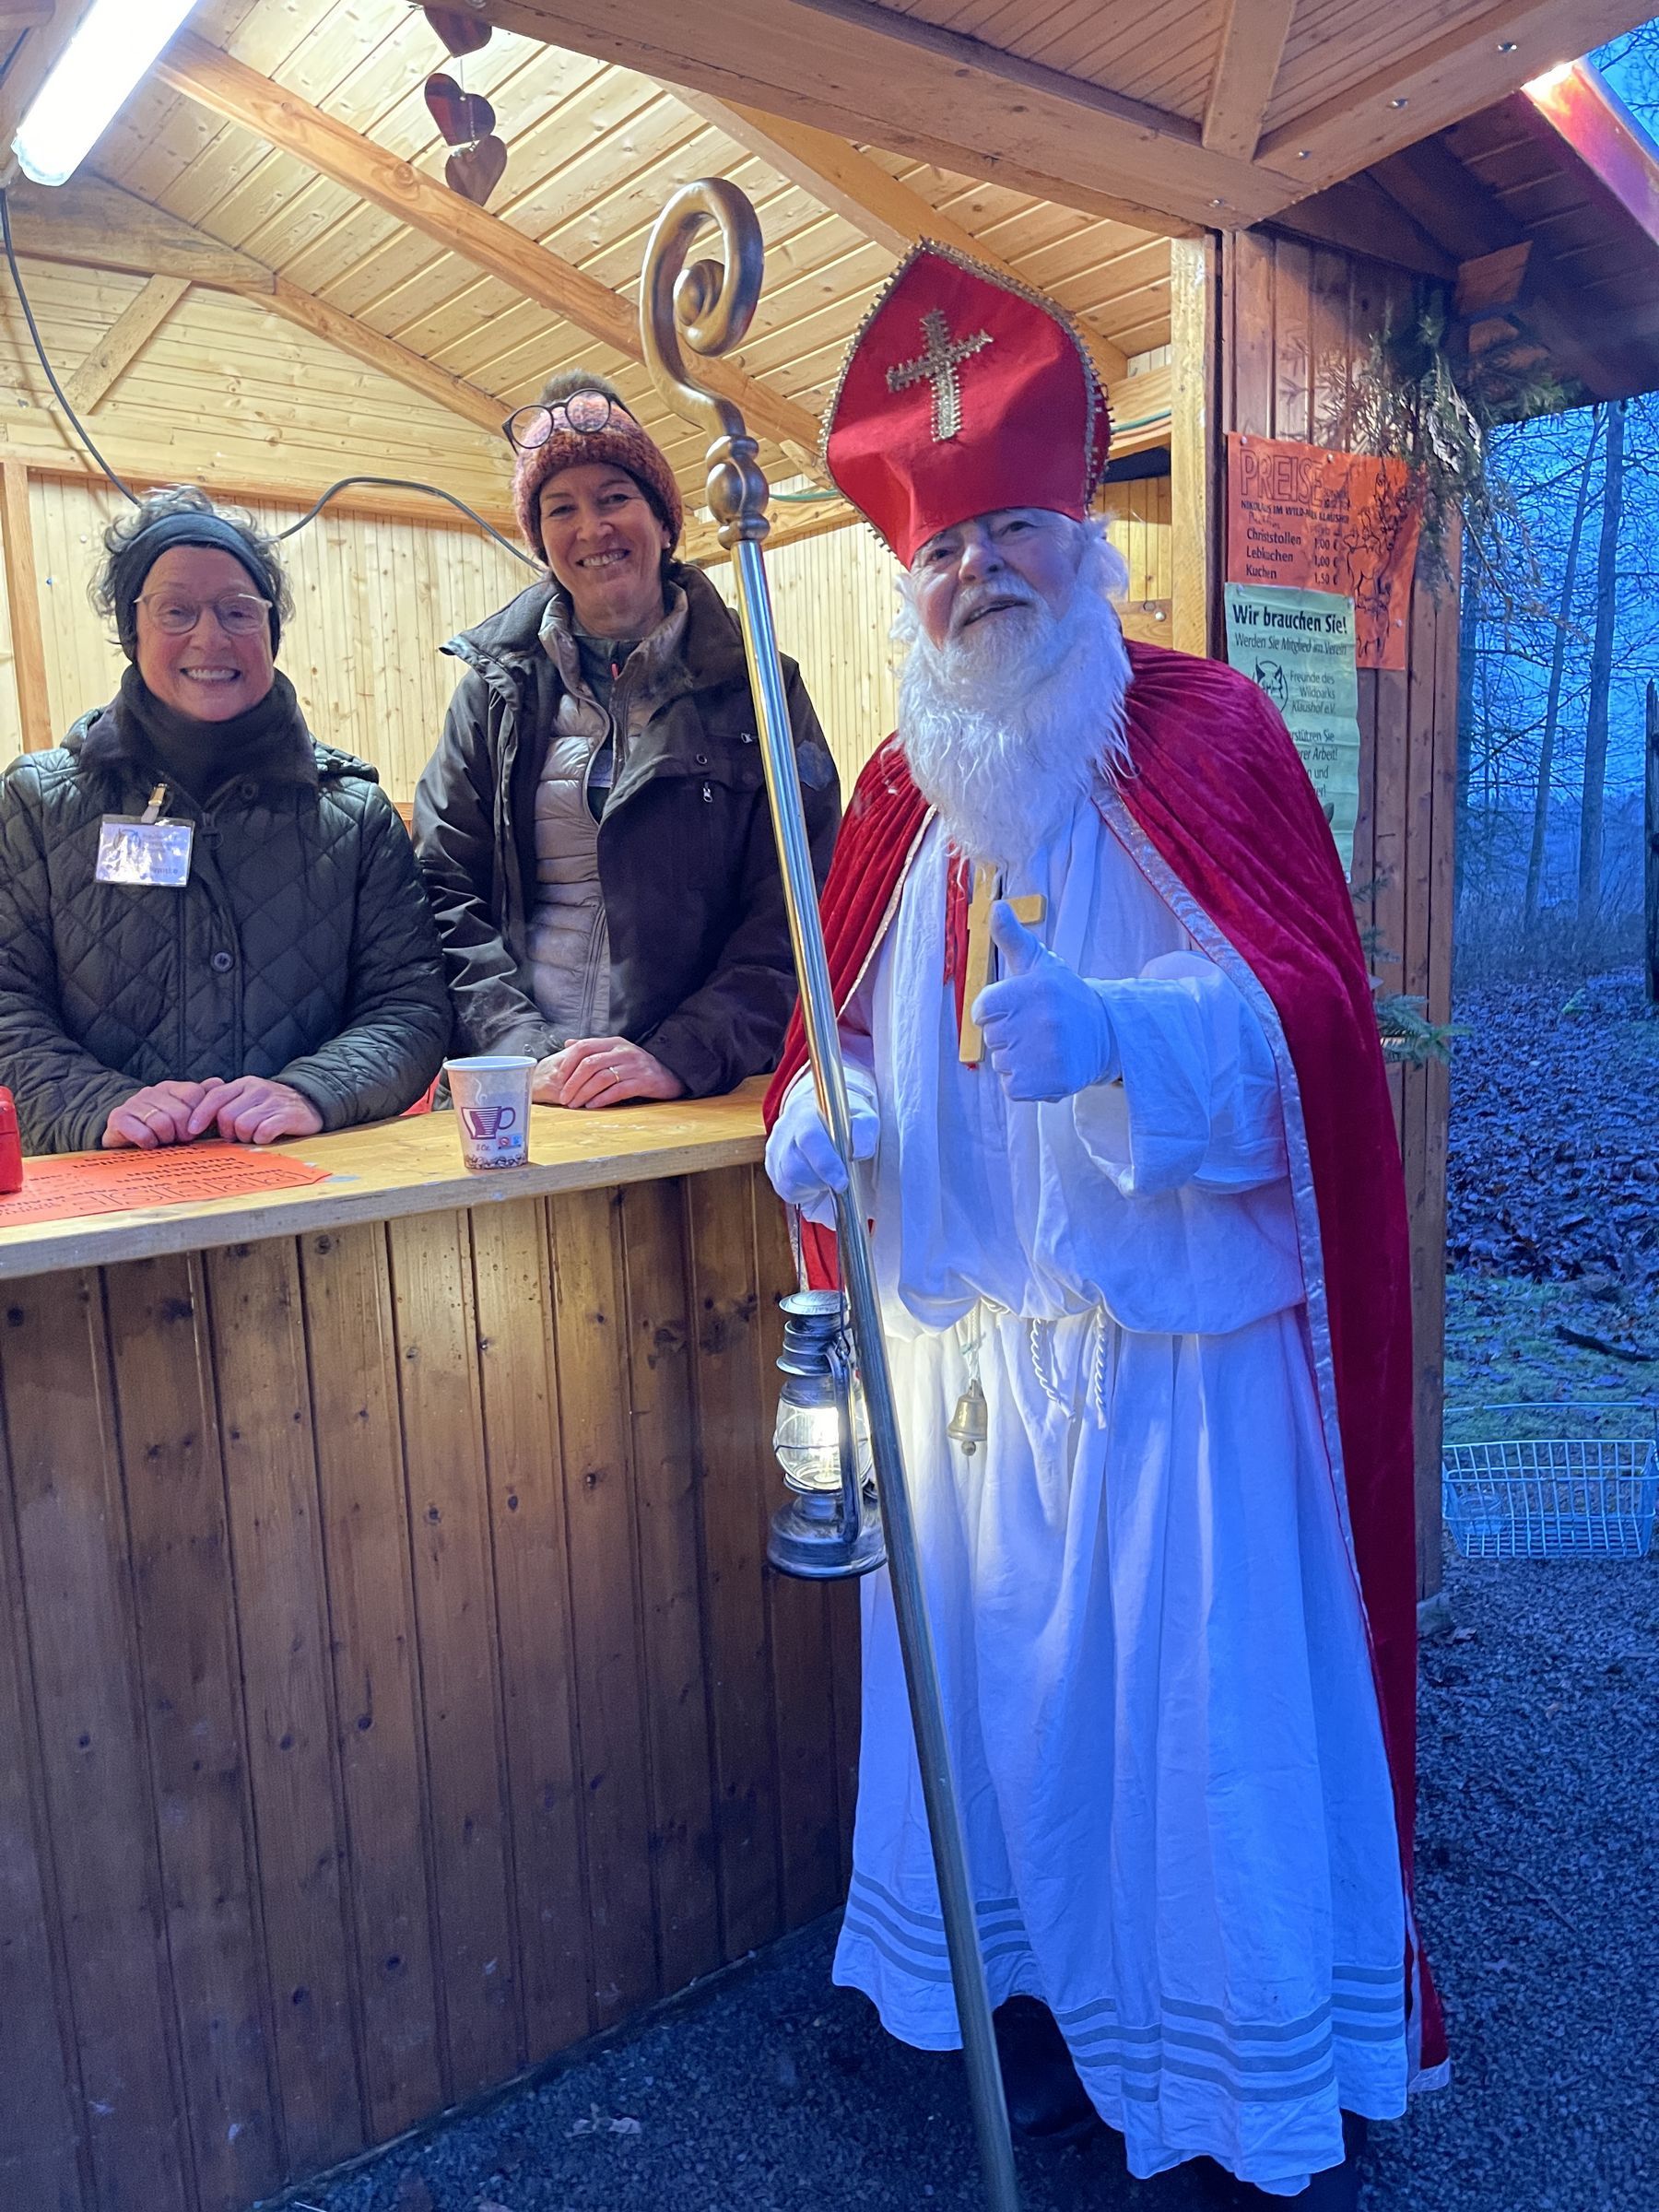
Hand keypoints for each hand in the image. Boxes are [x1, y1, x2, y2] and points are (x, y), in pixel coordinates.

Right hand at [102, 1079, 219, 1149]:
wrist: (124, 1140)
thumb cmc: (162, 1132)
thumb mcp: (186, 1117)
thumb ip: (203, 1101)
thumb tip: (218, 1083)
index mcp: (170, 1088)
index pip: (195, 1093)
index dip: (197, 1117)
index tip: (191, 1129)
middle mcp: (151, 1091)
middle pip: (181, 1113)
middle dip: (181, 1132)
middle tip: (174, 1138)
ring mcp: (133, 1102)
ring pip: (162, 1124)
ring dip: (164, 1139)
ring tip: (160, 1141)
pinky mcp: (118, 1118)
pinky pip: (144, 1134)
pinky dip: (148, 1143)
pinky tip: (147, 1144)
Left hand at [184, 1076, 324, 1145]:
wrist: (312, 1103)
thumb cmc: (272, 1106)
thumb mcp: (249, 1097)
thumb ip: (227, 1103)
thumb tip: (196, 1120)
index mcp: (244, 1084)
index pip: (215, 1097)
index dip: (200, 1115)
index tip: (191, 1131)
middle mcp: (257, 1089)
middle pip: (226, 1116)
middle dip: (228, 1132)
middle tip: (238, 1135)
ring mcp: (273, 1102)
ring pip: (243, 1126)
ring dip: (245, 1137)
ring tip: (254, 1136)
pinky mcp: (288, 1115)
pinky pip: (263, 1132)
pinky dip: (261, 1139)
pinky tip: (266, 1137)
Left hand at [533, 1037, 686, 1109]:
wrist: (670, 1075)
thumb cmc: (638, 1067)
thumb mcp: (616, 1052)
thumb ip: (594, 1049)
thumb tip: (568, 1043)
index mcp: (614, 1042)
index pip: (585, 1046)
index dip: (568, 1062)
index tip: (558, 1078)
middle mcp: (623, 1051)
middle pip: (590, 1064)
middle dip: (573, 1082)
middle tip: (563, 1098)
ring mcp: (634, 1066)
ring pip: (601, 1078)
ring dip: (584, 1093)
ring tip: (574, 1104)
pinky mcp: (643, 1081)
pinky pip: (618, 1090)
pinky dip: (602, 1098)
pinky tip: (592, 1105)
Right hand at [764, 1073, 878, 1211]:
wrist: (814, 1114)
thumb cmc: (841, 1119)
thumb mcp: (861, 1117)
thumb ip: (864, 1131)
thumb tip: (861, 1152)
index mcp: (806, 1116)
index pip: (810, 1140)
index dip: (825, 1164)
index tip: (842, 1183)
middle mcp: (784, 1133)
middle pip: (795, 1168)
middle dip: (821, 1179)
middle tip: (839, 1178)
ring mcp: (774, 1152)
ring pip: (789, 1182)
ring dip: (814, 1184)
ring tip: (826, 1173)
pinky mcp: (772, 1168)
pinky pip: (787, 1190)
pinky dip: (805, 1190)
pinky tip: (814, 1177)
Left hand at [972, 901, 1115, 1102]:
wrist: (1105, 1034)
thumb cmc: (1062, 997)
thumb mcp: (1038, 964)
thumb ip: (1012, 937)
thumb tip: (995, 906)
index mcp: (1034, 989)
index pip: (981, 1011)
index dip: (995, 1012)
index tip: (1020, 1008)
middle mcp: (1043, 1020)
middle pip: (991, 1039)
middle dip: (1007, 1035)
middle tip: (1036, 1028)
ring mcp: (1049, 1053)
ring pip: (1001, 1064)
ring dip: (1015, 1060)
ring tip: (1042, 1047)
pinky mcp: (1053, 1082)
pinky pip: (1013, 1087)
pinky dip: (1024, 1082)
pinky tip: (1044, 1067)